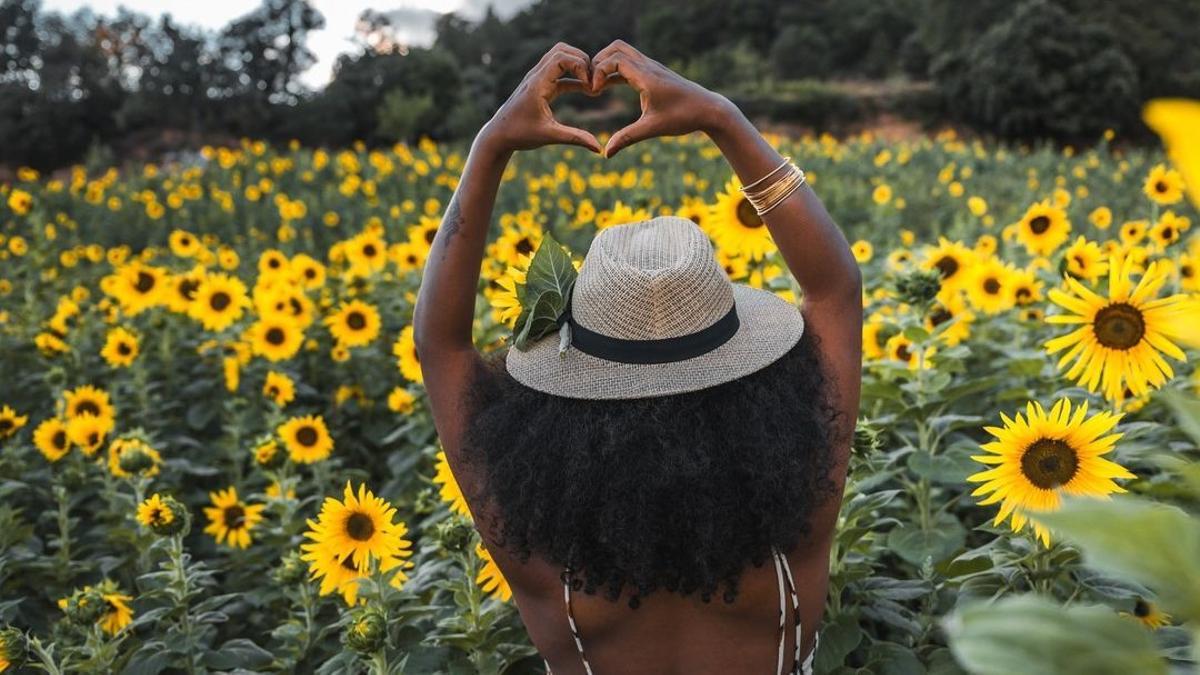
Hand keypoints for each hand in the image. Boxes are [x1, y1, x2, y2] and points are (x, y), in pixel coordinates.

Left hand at [479, 42, 602, 155]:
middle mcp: (536, 76)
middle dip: (581, 61)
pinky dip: (573, 77)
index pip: (561, 57)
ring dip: (577, 65)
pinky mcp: (539, 85)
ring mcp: (537, 78)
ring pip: (559, 57)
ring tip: (590, 84)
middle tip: (593, 80)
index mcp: (538, 84)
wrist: (498, 135)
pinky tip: (586, 90)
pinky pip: (559, 72)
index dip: (580, 66)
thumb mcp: (549, 136)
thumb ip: (574, 138)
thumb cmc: (520, 135)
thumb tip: (598, 148)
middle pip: (562, 50)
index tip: (590, 85)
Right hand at [589, 40, 731, 157]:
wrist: (709, 109)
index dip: (599, 72)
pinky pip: (630, 63)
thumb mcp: (653, 129)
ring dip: (607, 64)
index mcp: (647, 76)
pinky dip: (615, 70)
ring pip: (623, 52)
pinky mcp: (654, 72)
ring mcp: (652, 67)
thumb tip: (606, 154)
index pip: (615, 59)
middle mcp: (649, 66)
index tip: (595, 92)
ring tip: (598, 87)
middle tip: (592, 84)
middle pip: (616, 48)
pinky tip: (607, 87)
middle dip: (599, 62)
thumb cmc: (683, 117)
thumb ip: (627, 138)